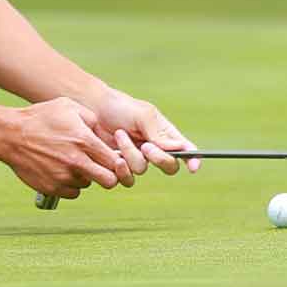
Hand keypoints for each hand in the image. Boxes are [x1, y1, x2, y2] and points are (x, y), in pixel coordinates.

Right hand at [4, 97, 132, 199]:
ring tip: (72, 162)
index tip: (114, 158)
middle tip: (101, 168)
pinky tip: (62, 170)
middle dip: (109, 176)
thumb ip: (92, 119)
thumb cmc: (41, 117)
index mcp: (84, 141)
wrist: (11, 135)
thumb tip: (106, 135)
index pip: (116, 162)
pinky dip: (71, 184)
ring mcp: (63, 177)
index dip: (119, 162)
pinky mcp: (52, 187)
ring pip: (88, 185)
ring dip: (86, 177)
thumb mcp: (68, 107)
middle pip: (109, 182)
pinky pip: (72, 192)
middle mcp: (77, 162)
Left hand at [86, 87, 200, 182]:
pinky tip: (115, 157)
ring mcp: (137, 159)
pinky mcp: (121, 168)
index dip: (193, 160)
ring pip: (143, 169)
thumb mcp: (143, 115)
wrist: (93, 110)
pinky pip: (127, 179)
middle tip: (146, 146)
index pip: (186, 150)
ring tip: (119, 134)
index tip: (193, 167)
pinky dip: (121, 170)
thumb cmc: (121, 107)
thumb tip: (178, 148)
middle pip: (169, 166)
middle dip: (159, 158)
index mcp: (165, 134)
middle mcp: (154, 149)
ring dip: (130, 153)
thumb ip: (159, 133)